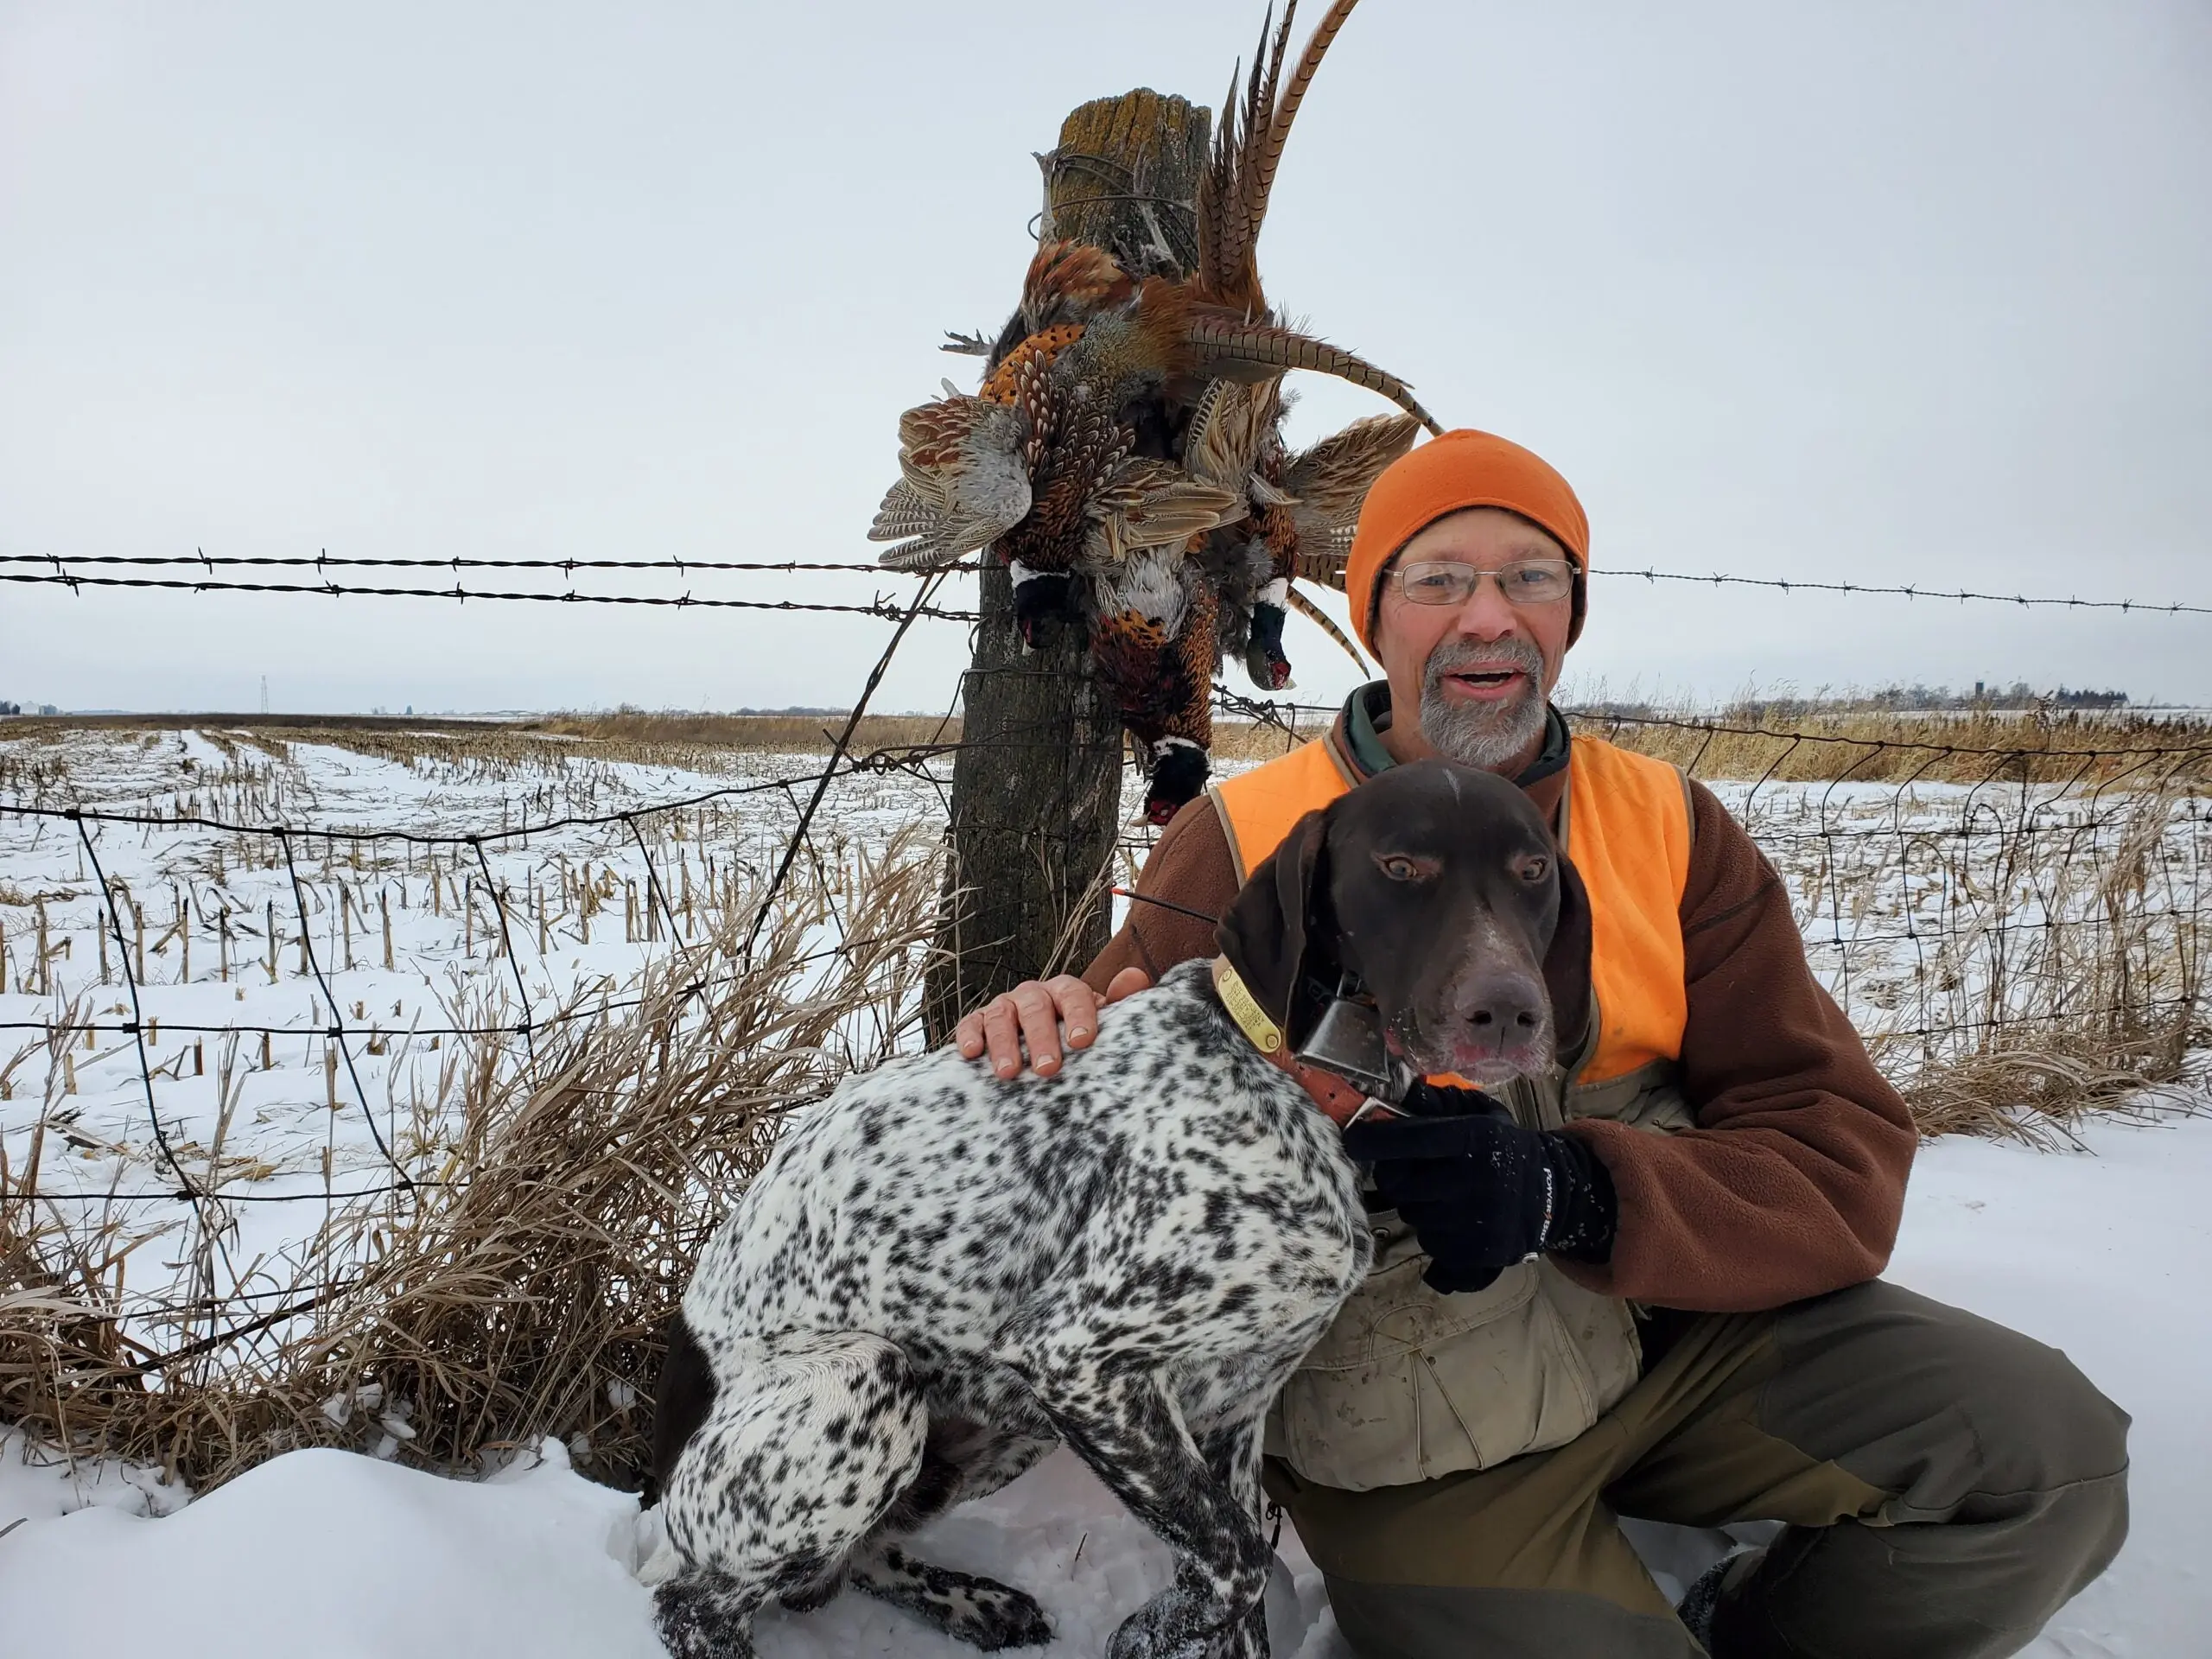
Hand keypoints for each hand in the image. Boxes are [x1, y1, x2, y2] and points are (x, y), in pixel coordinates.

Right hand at [955, 967, 1150, 1078]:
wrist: (1040, 1048)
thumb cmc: (1074, 1036)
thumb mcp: (1100, 1022)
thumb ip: (1119, 1003)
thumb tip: (1135, 976)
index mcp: (1065, 991)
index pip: (1073, 994)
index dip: (1078, 1015)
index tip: (1083, 1042)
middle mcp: (1033, 994)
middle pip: (1036, 1007)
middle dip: (1041, 1037)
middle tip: (1049, 1069)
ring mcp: (1004, 1007)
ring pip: (1001, 1016)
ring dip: (1004, 1043)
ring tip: (1010, 1073)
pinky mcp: (978, 1022)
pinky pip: (970, 1024)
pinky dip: (969, 1036)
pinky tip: (972, 1053)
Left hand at [1341, 1085, 1617, 1293]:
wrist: (1552, 1195)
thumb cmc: (1504, 1149)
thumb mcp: (1481, 1116)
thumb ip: (1441, 1105)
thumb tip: (1403, 1092)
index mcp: (1474, 1139)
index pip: (1412, 1139)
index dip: (1376, 1140)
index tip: (1353, 1139)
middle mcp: (1474, 1180)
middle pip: (1401, 1184)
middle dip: (1396, 1177)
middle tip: (1408, 1171)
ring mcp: (1476, 1221)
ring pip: (1413, 1215)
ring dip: (1416, 1205)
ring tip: (1442, 1195)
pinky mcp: (1477, 1253)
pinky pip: (1431, 1244)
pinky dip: (1434, 1232)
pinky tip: (1455, 1219)